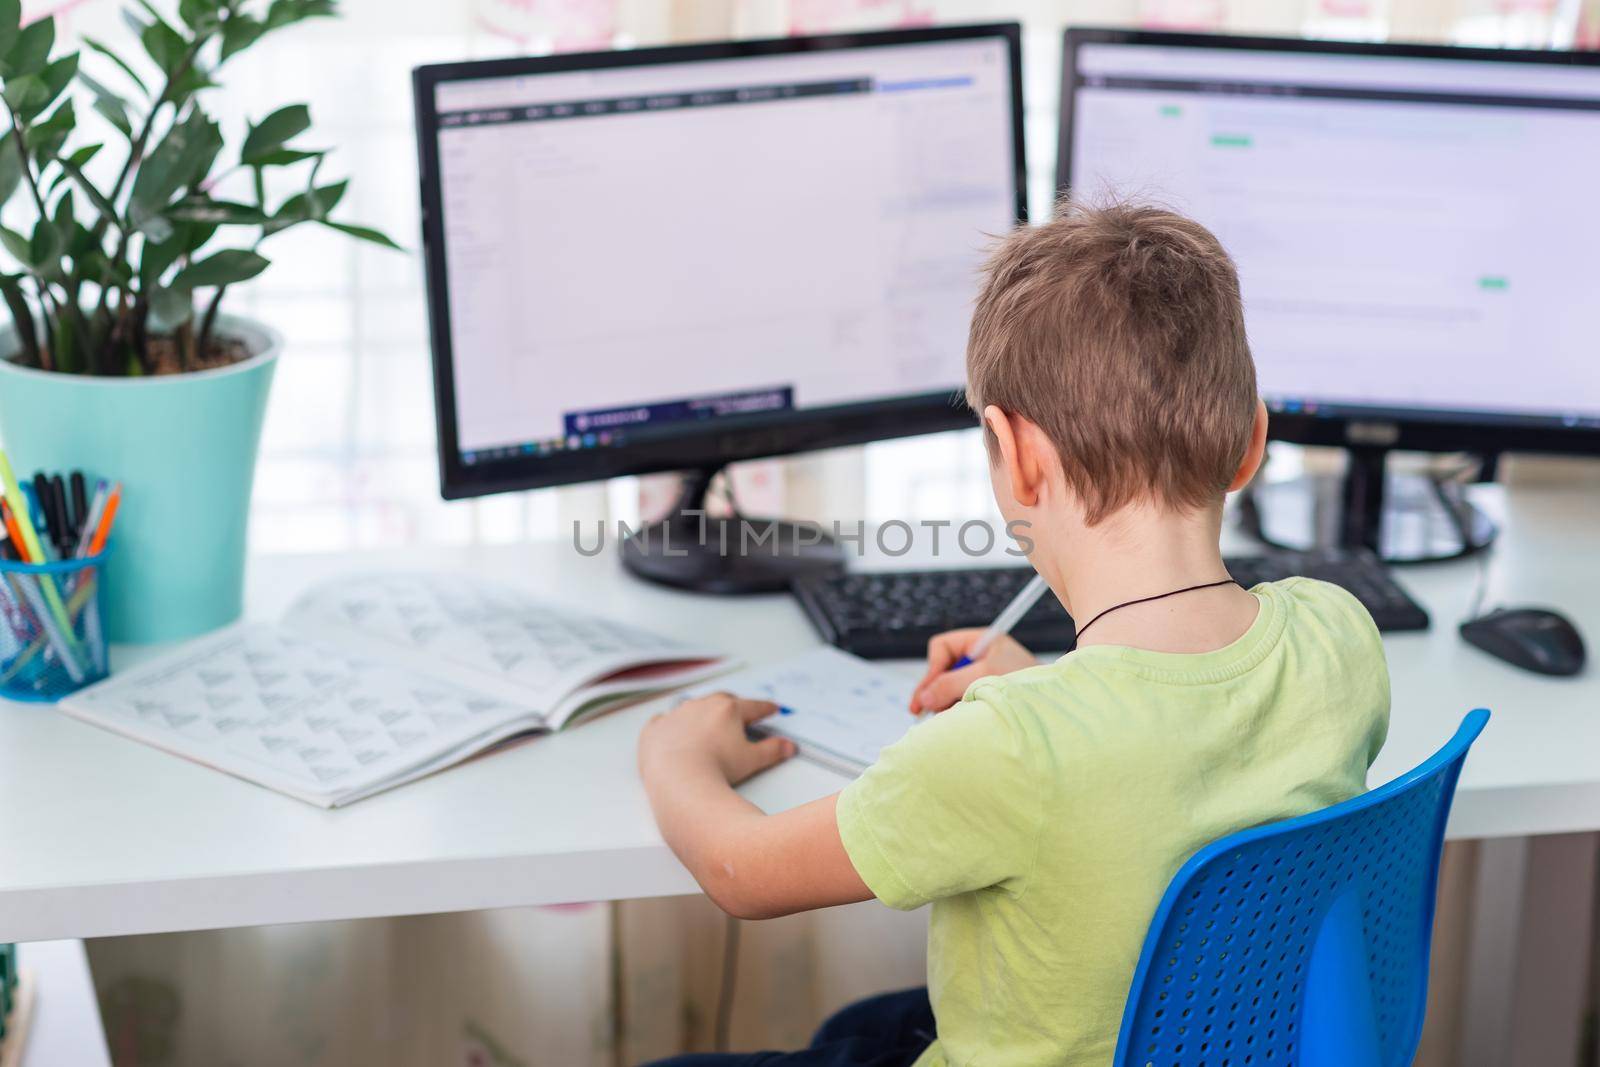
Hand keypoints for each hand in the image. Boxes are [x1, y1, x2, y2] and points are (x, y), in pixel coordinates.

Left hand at [638, 692, 796, 785]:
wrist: (678, 779)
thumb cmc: (716, 768)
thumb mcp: (752, 760)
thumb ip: (772, 750)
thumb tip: (788, 747)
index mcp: (728, 710)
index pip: (753, 707)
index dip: (765, 709)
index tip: (771, 709)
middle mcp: (701, 706)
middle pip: (722, 701)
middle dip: (733, 705)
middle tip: (740, 712)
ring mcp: (676, 715)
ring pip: (692, 707)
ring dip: (700, 713)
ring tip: (706, 723)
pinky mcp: (655, 729)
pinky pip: (663, 722)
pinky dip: (670, 725)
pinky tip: (672, 731)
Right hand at [909, 630, 1034, 713]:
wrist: (1053, 704)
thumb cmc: (1025, 681)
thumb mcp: (984, 677)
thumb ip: (951, 684)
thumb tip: (924, 698)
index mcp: (979, 642)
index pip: (941, 647)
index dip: (933, 669)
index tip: (930, 692)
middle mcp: (977, 657)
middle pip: (941, 670)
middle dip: (932, 690)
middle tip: (918, 711)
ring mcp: (980, 676)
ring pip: (949, 689)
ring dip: (945, 703)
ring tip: (947, 716)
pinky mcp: (984, 694)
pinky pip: (960, 700)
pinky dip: (956, 709)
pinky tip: (958, 719)